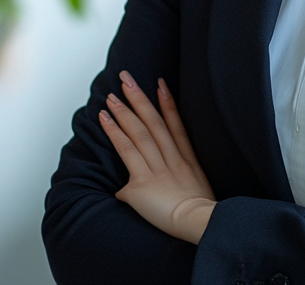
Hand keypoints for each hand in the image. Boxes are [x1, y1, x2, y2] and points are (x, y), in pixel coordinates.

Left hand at [98, 70, 216, 243]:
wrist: (199, 225)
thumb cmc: (200, 217)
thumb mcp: (198, 194)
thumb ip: (178, 184)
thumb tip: (161, 185)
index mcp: (187, 162)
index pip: (176, 126)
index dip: (168, 104)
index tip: (160, 84)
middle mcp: (172, 160)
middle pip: (153, 123)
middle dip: (139, 98)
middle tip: (126, 78)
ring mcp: (157, 169)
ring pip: (137, 133)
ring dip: (123, 111)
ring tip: (111, 96)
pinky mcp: (142, 181)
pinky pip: (126, 151)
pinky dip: (114, 133)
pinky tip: (104, 119)